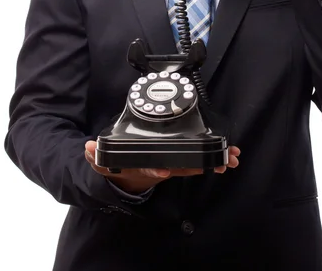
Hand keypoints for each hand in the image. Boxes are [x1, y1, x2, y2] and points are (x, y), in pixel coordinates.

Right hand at [85, 141, 240, 194]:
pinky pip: (200, 157)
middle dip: (202, 166)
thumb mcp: (103, 161)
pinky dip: (216, 157)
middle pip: (183, 168)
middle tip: (223, 164)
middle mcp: (162, 167)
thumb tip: (88, 147)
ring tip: (233, 158)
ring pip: (196, 163)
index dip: (159, 170)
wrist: (128, 174)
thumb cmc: (120, 165)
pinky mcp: (181, 158)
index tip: (166, 171)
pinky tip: (230, 155)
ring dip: (216, 162)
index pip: (152, 169)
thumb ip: (94, 155)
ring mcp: (173, 164)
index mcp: (144, 167)